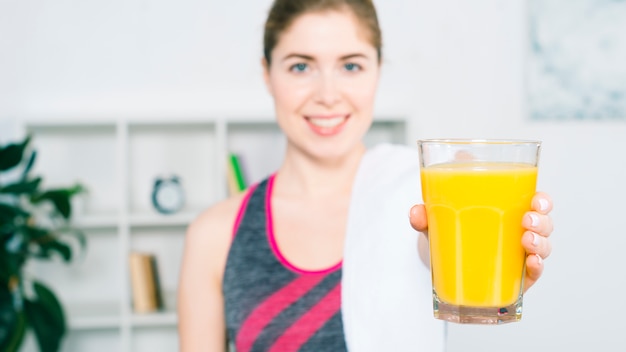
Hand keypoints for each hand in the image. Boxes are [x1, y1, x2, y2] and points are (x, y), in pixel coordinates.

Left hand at [409, 192, 553, 291]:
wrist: (441, 258)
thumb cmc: (448, 228)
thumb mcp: (436, 218)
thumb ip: (424, 214)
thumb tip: (417, 213)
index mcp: (508, 209)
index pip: (535, 201)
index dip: (543, 201)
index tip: (537, 200)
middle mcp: (519, 232)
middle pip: (543, 224)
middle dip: (542, 222)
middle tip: (526, 221)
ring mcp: (518, 255)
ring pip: (542, 248)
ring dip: (540, 244)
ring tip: (527, 241)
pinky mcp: (515, 278)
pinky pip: (532, 274)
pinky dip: (536, 268)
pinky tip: (531, 263)